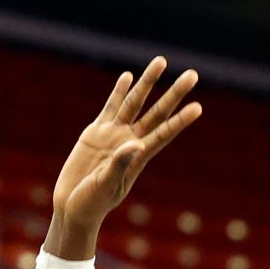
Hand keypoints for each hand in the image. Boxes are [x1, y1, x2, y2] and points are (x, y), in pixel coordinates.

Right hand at [47, 59, 199, 257]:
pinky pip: (110, 107)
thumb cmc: (91, 204)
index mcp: (137, 158)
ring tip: (161, 61)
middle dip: (174, 93)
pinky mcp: (95, 133)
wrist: (72, 206)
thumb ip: (120, 164)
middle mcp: (130, 142)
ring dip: (147, 82)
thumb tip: (136, 143)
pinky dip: (119, 91)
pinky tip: (128, 76)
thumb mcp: (105, 186)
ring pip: (134, 102)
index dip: (180, 121)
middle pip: (156, 112)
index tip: (197, 107)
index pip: (164, 134)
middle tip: (193, 74)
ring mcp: (113, 135)